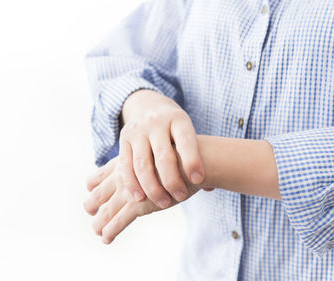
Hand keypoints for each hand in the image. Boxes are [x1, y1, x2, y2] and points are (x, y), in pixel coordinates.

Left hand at [84, 155, 201, 243]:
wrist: (196, 157)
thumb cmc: (185, 155)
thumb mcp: (163, 152)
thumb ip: (156, 160)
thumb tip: (160, 165)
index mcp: (126, 159)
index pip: (101, 173)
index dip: (93, 183)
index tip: (90, 189)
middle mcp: (123, 173)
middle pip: (98, 192)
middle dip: (92, 204)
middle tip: (90, 211)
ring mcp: (129, 189)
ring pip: (106, 210)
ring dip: (99, 223)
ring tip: (98, 231)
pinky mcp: (140, 204)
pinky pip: (119, 220)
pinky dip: (111, 231)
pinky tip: (107, 238)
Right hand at [117, 89, 204, 207]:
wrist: (147, 105)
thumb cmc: (175, 128)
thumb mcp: (188, 132)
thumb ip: (199, 157)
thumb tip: (210, 186)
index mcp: (178, 119)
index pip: (186, 141)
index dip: (192, 161)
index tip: (198, 181)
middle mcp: (157, 123)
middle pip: (164, 156)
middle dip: (173, 180)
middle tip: (181, 197)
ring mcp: (138, 131)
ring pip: (142, 164)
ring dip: (153, 188)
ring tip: (164, 203)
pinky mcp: (124, 140)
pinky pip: (125, 166)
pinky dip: (132, 184)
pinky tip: (140, 198)